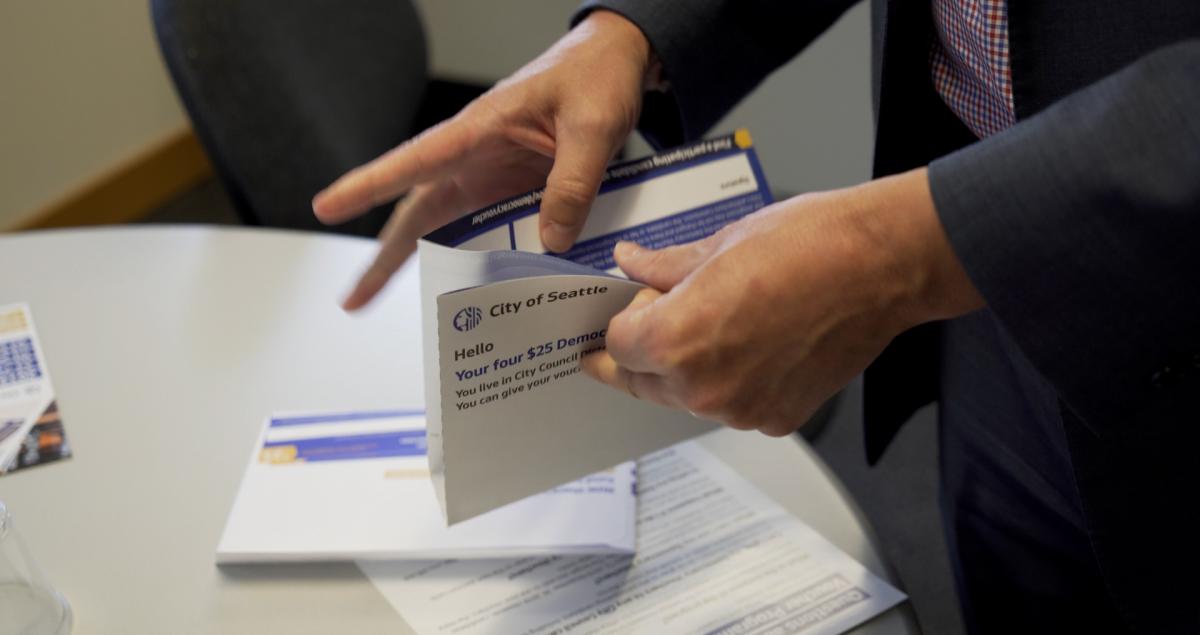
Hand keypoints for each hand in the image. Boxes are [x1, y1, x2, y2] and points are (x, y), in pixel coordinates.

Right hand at [312, 11, 653, 309]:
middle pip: (418, 211)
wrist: (616, 61)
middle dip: (384, 256)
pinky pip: (490, 230)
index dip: (370, 185)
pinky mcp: (516, 189)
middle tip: (352, 299)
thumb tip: (551, 242)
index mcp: (481, 128)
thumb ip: (574, 183)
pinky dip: (478, 262)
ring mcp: (493, 175)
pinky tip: (471, 294)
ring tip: (383, 302)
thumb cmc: (596, 75)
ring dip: (419, 263)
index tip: (327, 206)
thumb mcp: (594, 126)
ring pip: (445, 225)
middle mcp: (476, 156)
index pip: (415, 160)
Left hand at [582, 168, 984, 435]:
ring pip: (686, 397)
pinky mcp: (779, 418)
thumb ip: (664, 268)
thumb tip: (632, 264)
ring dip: (683, 368)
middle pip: (642, 382)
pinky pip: (732, 405)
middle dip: (636, 356)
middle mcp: (703, 388)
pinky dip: (729, 380)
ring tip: (711, 324)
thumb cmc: (807, 244)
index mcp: (676, 341)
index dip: (617, 323)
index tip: (623, 311)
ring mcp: (742, 410)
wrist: (883, 264)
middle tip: (639, 329)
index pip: (617, 346)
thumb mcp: (719, 244)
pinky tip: (750, 343)